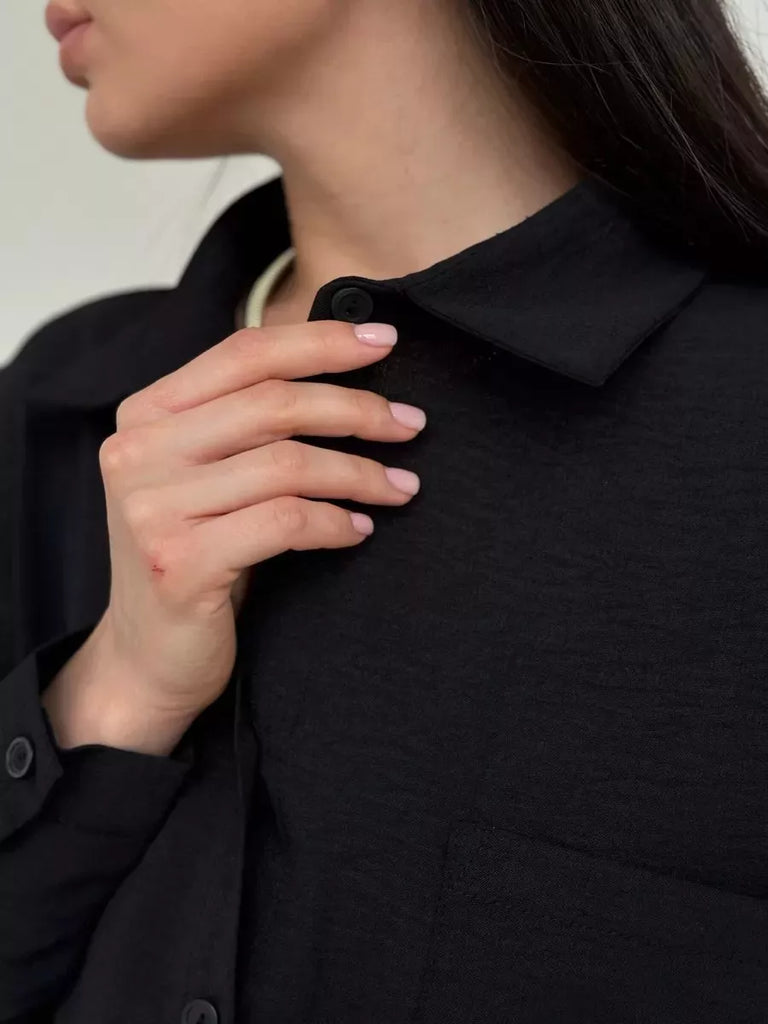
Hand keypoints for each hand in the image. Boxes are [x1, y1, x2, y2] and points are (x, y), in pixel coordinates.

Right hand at [86, 319, 424, 723]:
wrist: (148, 656)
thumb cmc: (195, 556)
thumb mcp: (206, 476)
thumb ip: (244, 425)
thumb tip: (344, 375)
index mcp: (146, 414)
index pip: (243, 353)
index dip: (320, 341)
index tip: (385, 342)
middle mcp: (138, 451)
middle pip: (273, 404)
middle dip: (357, 409)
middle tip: (410, 426)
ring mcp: (153, 507)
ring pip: (287, 465)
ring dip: (360, 474)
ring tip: (400, 488)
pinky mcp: (179, 562)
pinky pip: (285, 522)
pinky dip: (335, 523)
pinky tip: (359, 530)